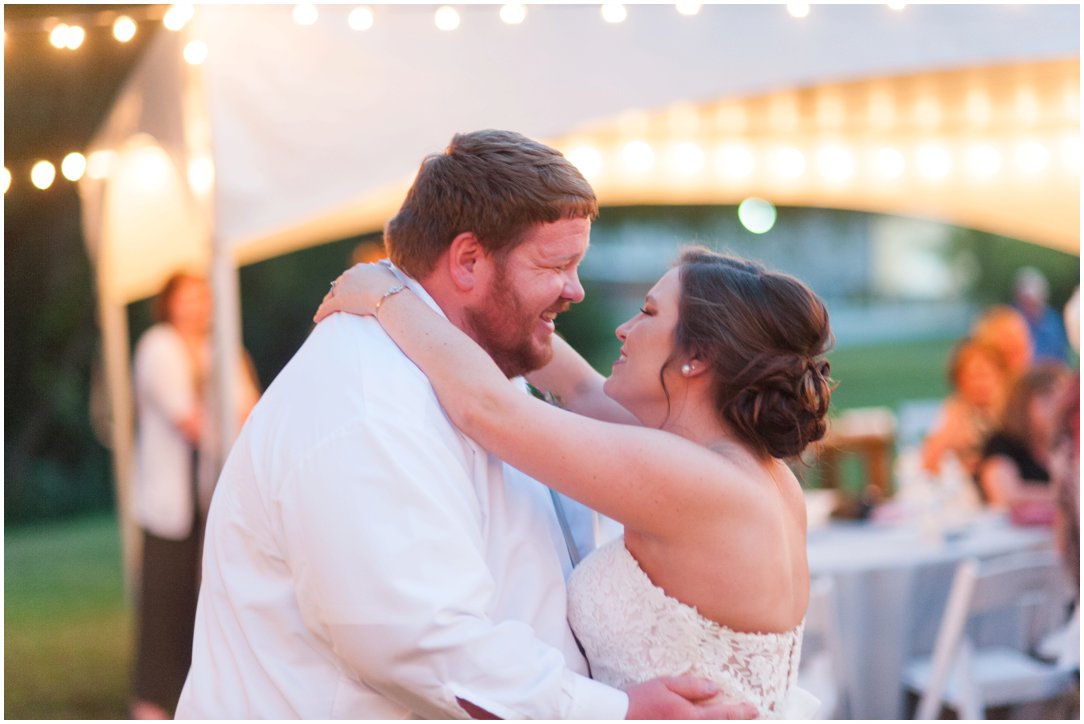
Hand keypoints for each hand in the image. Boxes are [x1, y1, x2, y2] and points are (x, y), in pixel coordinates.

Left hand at [313, 263, 400, 323]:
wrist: (389, 296)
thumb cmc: (395, 288)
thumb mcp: (391, 275)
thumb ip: (386, 271)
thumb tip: (390, 266)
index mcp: (360, 269)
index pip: (350, 277)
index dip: (348, 284)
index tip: (348, 290)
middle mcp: (349, 275)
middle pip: (338, 284)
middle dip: (336, 292)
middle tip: (334, 300)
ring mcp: (343, 288)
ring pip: (330, 296)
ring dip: (327, 302)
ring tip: (324, 311)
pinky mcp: (339, 301)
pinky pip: (326, 308)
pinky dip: (321, 313)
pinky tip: (317, 319)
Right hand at [625, 676, 756, 719]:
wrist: (617, 717)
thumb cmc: (640, 699)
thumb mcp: (665, 684)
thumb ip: (691, 687)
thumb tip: (715, 689)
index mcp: (689, 716)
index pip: (723, 716)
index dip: (741, 713)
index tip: (754, 710)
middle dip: (735, 723)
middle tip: (752, 719)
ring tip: (731, 721)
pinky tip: (707, 722)